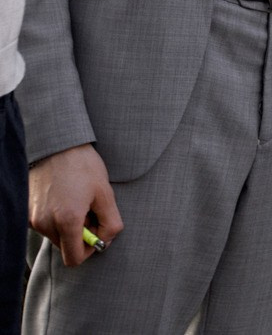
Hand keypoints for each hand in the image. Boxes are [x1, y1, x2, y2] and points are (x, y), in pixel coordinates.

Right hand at [29, 144, 121, 267]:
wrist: (57, 145)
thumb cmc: (83, 166)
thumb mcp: (105, 193)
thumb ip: (110, 222)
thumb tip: (107, 240)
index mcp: (67, 221)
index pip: (74, 258)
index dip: (90, 250)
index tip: (98, 233)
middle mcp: (45, 223)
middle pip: (65, 247)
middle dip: (80, 235)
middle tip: (90, 211)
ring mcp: (33, 218)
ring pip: (55, 235)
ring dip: (69, 226)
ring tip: (78, 201)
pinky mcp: (27, 212)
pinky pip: (45, 225)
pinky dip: (56, 218)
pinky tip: (65, 198)